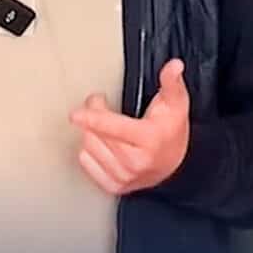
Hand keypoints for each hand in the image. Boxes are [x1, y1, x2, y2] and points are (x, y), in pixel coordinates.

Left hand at [69, 59, 190, 195]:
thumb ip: (171, 83)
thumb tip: (174, 66)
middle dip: (94, 115)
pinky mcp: (114, 186)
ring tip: (105, 126)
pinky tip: (102, 145)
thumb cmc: (171, 132)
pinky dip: (89, 151)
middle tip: (101, 106)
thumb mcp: (175, 104)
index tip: (76, 114)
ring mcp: (124, 177)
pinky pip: (86, 163)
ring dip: (91, 133)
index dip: (93, 117)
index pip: (113, 127)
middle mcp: (136, 162)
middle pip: (96, 134)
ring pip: (88, 148)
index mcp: (149, 140)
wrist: (174, 165)